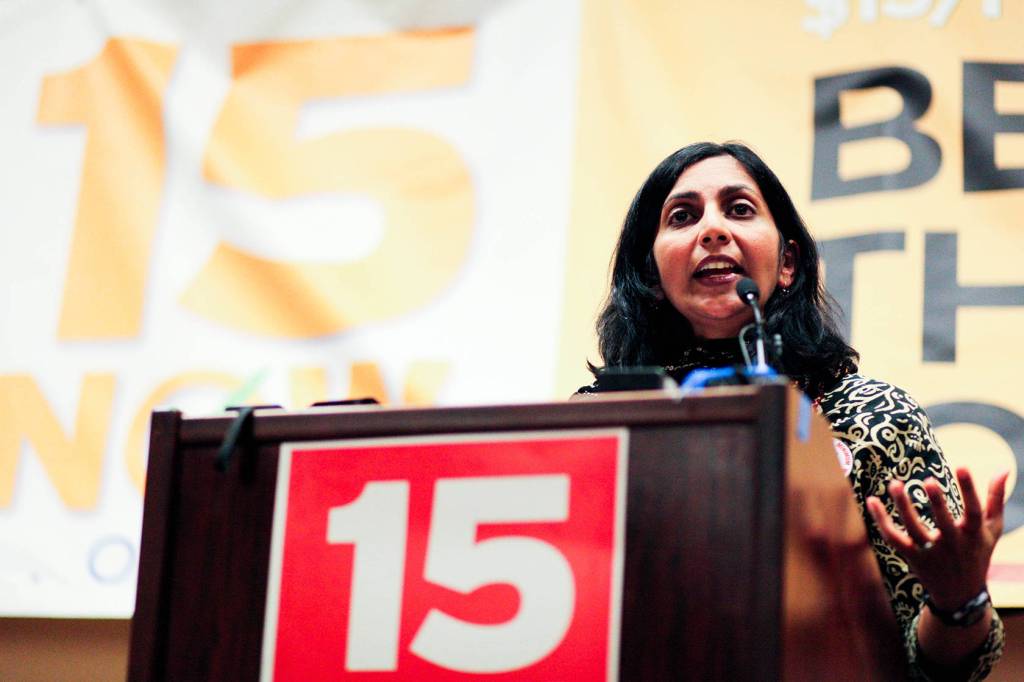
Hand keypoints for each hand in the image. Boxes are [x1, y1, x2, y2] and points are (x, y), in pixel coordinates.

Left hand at [866, 468, 1008, 610]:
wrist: (961, 594)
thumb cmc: (977, 553)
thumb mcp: (991, 529)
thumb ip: (995, 499)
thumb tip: (1004, 468)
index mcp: (973, 534)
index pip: (973, 510)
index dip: (969, 489)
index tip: (963, 466)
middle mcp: (953, 544)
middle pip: (943, 522)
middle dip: (937, 502)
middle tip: (929, 480)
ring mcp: (931, 552)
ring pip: (914, 529)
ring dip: (903, 507)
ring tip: (895, 483)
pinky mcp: (912, 557)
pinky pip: (893, 538)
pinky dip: (881, 521)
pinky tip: (871, 500)